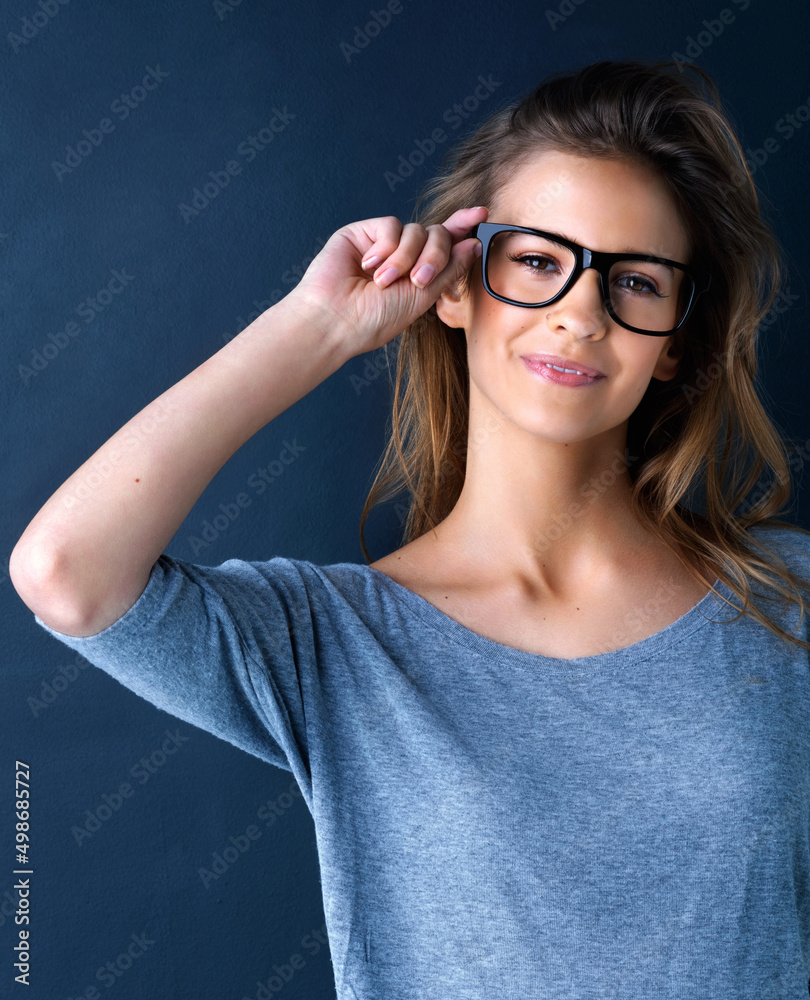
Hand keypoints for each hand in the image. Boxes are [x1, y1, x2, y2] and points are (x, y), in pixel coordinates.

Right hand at [285, 206, 487, 357]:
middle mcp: (403, 256)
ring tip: (384, 282)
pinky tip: (369, 267)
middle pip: (437, 235)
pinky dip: (386, 248)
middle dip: (435, 256)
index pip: (445, 244)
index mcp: (418, 274)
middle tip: (417, 280)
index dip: (462, 227)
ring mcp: (383, 244)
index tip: (482, 214)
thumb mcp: (422, 297)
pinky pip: (392, 226)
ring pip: (416, 230)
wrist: (336, 320)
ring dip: (406, 258)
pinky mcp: (363, 233)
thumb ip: (449, 269)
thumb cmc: (374, 320)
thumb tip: (472, 242)